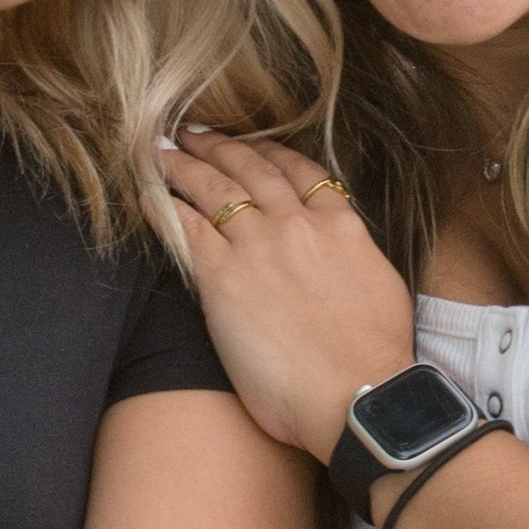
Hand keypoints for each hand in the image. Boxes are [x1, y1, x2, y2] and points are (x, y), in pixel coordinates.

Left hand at [157, 130, 418, 461]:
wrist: (357, 394)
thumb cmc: (374, 359)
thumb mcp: (379, 285)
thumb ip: (350, 255)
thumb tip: (338, 251)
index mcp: (341, 225)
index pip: (300, 171)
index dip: (269, 152)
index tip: (250, 145)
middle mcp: (297, 223)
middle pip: (252, 169)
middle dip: (220, 147)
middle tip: (195, 134)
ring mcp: (257, 245)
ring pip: (214, 188)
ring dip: (184, 166)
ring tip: (163, 153)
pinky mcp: (222, 276)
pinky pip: (185, 228)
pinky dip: (165, 208)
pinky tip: (150, 198)